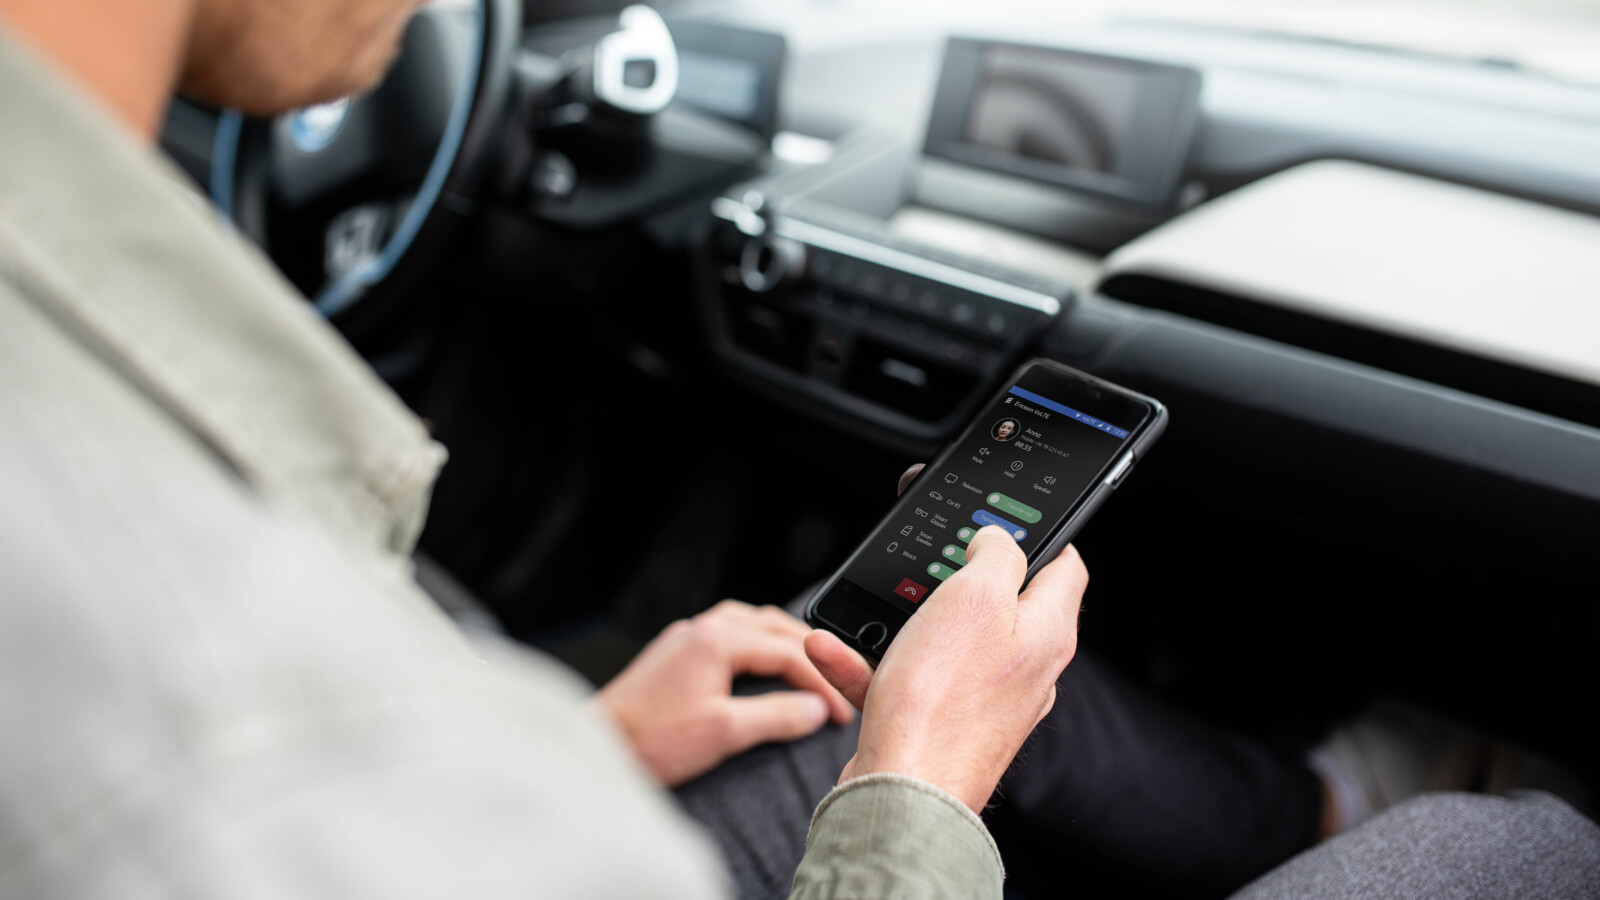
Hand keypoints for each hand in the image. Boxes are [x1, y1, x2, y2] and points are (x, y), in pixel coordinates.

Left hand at [596, 600, 855, 786]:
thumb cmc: (651, 741)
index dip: (819, 682)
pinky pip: (723, 633)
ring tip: (803, 663)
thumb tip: (816, 709)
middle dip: (807, 651)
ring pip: (746, 623)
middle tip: (834, 678)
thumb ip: (777, 716)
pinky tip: (756, 663)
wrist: (599, 748)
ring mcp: (683, 639)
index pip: (786, 652)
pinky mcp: (671, 655)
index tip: (840, 710)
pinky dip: (752, 643)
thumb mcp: (725, 732)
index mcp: (716, 640)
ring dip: (779, 639)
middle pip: (770, 625)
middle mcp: (700, 629)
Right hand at [804, 464, 1087, 813]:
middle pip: (1003, 605)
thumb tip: (999, 540)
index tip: (1008, 523)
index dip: (1042, 536)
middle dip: (958, 580)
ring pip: (943, 643)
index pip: (1065, 569)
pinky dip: (869, 663)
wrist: (901, 793)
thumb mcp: (976, 596)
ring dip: (900, 622)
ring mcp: (984, 703)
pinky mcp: (941, 728)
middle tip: (932, 563)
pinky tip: (833, 649)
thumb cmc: (941, 702)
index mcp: (1047, 635)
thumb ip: (997, 556)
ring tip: (868, 607)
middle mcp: (1025, 671)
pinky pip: (905, 681)